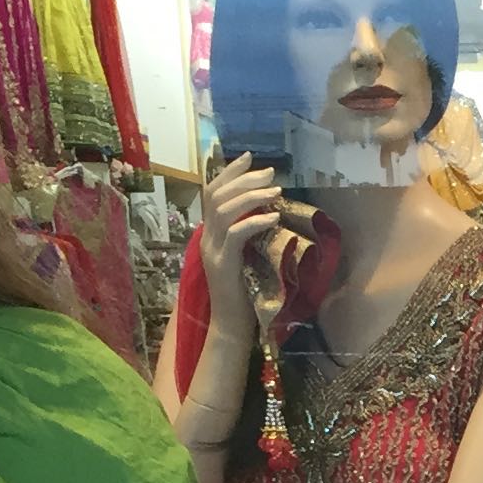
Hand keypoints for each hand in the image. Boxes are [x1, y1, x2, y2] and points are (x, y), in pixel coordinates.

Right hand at [196, 154, 295, 329]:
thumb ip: (246, 233)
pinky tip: (273, 218)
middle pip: (217, 196)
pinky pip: (236, 235)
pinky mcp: (223, 265)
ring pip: (224, 211)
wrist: (230, 325)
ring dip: (251, 197)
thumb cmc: (243, 292)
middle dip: (244, 179)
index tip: (249, 157)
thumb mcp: (244, 255)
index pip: (213, 193)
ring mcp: (213, 251)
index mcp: (209, 233)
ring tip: (275, 192)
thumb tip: (265, 209)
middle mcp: (207, 238)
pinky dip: (255, 222)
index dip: (230, 173)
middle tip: (269, 173)